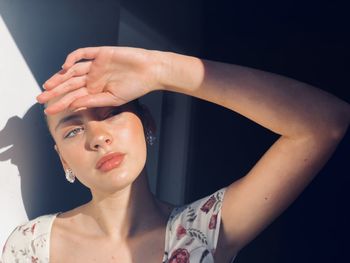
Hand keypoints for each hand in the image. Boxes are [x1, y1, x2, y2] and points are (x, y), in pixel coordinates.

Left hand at [37, 46, 164, 113]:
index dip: (61, 103)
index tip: (49, 110)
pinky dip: (73, 57)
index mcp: (97, 90)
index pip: (74, 96)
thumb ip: (93, 101)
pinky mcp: (101, 53)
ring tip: (48, 85)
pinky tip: (65, 66)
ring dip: (60, 77)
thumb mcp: (113, 99)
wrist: (150, 72)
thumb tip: (74, 105)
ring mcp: (96, 65)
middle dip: (55, 91)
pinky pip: (83, 53)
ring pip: (73, 70)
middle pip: (70, 83)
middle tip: (41, 97)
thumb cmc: (136, 87)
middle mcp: (94, 77)